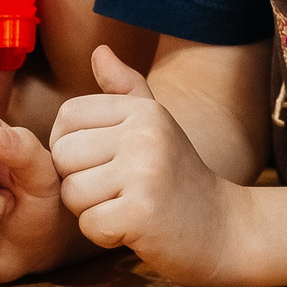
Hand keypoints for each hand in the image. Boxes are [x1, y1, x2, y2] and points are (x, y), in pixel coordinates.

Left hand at [50, 47, 244, 285]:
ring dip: (91, 210)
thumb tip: (99, 51)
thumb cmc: (178, 176)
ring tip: (126, 207)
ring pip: (72, 192)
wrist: (222, 228)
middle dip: (78, 181)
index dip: (70, 144)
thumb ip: (124, 88)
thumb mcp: (155, 124)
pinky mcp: (142, 213)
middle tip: (116, 190)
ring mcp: (145, 172)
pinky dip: (104, 235)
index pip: (68, 116)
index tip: (100, 162)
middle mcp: (144, 133)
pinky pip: (89, 224)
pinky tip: (132, 229)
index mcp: (143, 109)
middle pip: (63, 155)